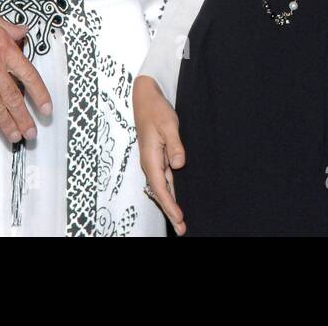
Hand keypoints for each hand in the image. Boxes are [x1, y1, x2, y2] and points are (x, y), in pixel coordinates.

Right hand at [0, 0, 52, 142]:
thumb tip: (23, 31)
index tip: (47, 108)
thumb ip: (8, 27)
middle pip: (14, 98)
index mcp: (4, 48)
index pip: (29, 76)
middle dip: (24, 118)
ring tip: (15, 137)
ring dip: (7, 125)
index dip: (40, 95)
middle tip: (31, 133)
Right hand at [133, 75, 185, 234]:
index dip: (170, 204)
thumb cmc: (156, 110)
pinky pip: (165, 179)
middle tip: (182, 230)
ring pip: (163, 188)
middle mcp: (150, 163)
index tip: (179, 217)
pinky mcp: (159, 157)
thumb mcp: (168, 124)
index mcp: (150, 158)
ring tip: (181, 222)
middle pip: (161, 193)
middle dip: (171, 211)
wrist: (146, 98)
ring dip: (171, 204)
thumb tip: (179, 165)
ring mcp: (154, 161)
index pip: (160, 187)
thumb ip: (175, 145)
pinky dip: (171, 192)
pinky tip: (178, 200)